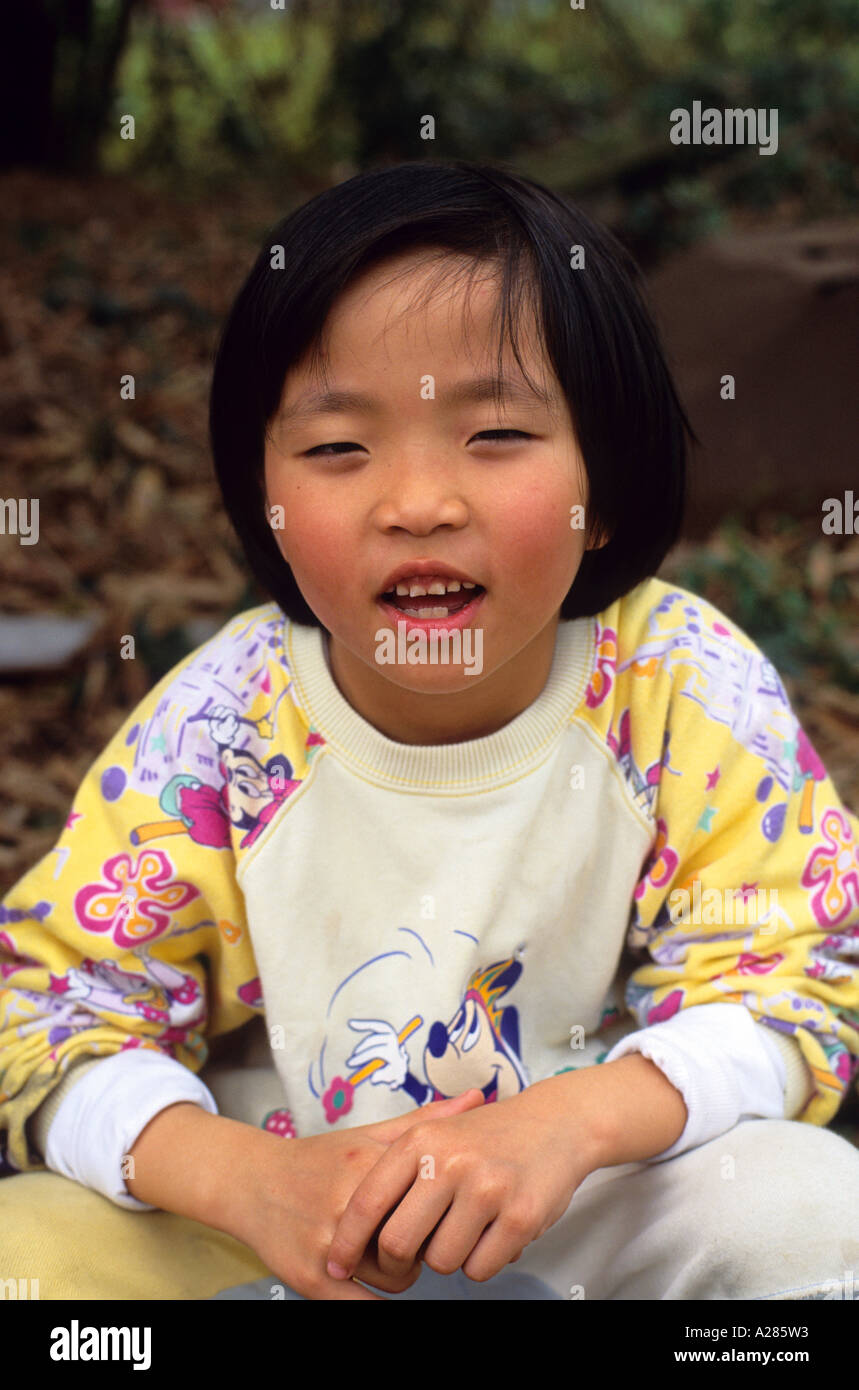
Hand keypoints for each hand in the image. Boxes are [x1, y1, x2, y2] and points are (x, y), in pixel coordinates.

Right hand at [226, 1088, 486, 1299]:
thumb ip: (425, 1120)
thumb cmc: (321, 1158)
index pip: (432, 1198)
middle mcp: (348, 1202)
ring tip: (387, 1256)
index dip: (443, 1210)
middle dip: (423, 1244)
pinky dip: (376, 1298)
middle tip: (415, 1236)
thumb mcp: (370, 1133)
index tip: (441, 1210)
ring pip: (396, 1279)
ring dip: (399, 1275)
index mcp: (369, 1163)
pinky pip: (365, 1306)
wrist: (253, 1182)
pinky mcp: (310, 1278)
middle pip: (418, 1241)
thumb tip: (480, 1096)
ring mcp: (328, 1243)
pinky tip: (373, 1280)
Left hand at [326, 1075, 602, 1285]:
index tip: (335, 1264)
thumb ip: (391, 1169)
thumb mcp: (435, 1133)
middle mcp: (449, 1162)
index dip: (346, 1242)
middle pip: (398, 1244)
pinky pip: (480, 1269)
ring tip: (464, 1227)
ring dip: (447, 1257)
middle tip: (408, 1258)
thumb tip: (342, 1224)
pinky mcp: (519, 1216)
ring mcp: (486, 1189)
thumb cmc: (486, 1136)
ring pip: (440, 1262)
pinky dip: (482, 1261)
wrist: (555, 1122)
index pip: (367, 1204)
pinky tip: (491, 1232)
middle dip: (397, 1263)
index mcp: (420, 1142)